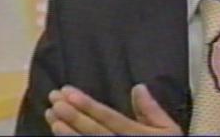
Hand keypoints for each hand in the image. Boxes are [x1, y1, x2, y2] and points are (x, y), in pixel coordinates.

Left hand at [45, 84, 183, 135]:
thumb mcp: (168, 131)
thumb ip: (152, 111)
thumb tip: (138, 87)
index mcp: (137, 135)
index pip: (109, 119)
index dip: (89, 106)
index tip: (69, 92)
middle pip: (94, 131)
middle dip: (73, 114)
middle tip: (54, 98)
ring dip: (66, 131)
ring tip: (51, 115)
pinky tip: (58, 133)